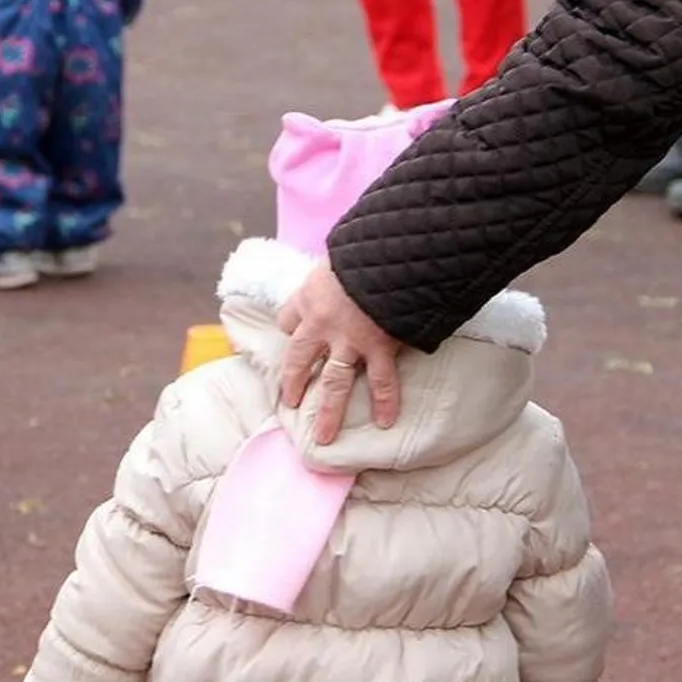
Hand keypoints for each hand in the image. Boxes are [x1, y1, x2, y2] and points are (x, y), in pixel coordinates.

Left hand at [277, 261, 402, 444]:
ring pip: (334, 382)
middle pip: (299, 359)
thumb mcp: (340, 251)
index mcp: (309, 295)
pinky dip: (386, 402)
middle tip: (290, 401)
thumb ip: (339, 266)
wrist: (393, 252)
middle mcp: (322, 324)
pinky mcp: (378, 347)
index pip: (289, 318)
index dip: (292, 325)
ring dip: (329, 411)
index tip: (295, 332)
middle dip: (294, 382)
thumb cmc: (368, 245)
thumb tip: (349, 258)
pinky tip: (386, 422)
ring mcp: (349, 340)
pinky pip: (382, 381)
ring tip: (323, 436)